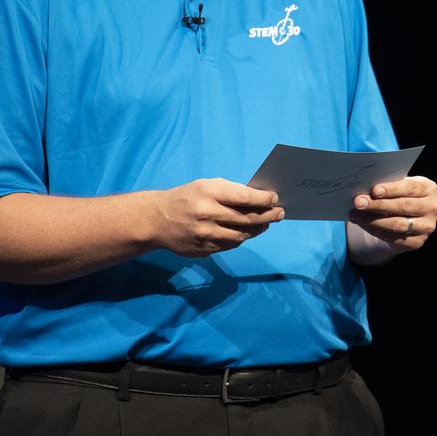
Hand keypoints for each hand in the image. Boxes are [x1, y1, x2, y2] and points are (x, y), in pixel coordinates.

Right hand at [152, 178, 283, 255]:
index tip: (275, 198)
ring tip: (266, 223)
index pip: (245, 198)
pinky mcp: (202, 249)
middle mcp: (207, 214)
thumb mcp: (207, 186)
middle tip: (279, 213)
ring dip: (258, 229)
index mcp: (209, 193)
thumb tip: (261, 199)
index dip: (264, 200)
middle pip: (247, 219)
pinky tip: (247, 232)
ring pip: (242, 235)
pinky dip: (241, 238)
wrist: (156, 219)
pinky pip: (230, 245)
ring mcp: (205, 234)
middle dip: (268, 216)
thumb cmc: (187, 197)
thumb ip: (231, 192)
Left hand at [349, 175, 436, 253]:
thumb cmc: (398, 196)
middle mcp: (432, 207)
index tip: (374, 190)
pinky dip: (376, 231)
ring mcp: (427, 226)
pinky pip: (394, 238)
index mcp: (428, 188)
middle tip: (358, 203)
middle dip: (378, 204)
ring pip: (397, 224)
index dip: (392, 189)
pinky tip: (364, 225)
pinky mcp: (418, 242)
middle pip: (403, 206)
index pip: (410, 187)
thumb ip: (387, 187)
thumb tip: (365, 191)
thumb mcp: (397, 187)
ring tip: (356, 215)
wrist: (405, 218)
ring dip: (373, 220)